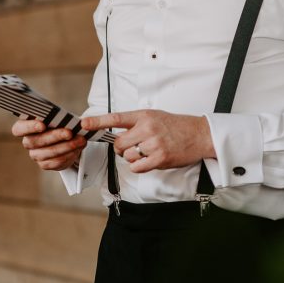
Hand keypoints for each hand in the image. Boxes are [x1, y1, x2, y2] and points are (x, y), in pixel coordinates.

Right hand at [11, 118, 86, 170]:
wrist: (68, 137)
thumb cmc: (59, 122)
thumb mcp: (57, 116)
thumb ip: (56, 116)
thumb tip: (64, 118)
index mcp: (25, 127)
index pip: (18, 129)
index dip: (29, 127)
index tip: (42, 125)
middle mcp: (28, 142)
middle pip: (35, 141)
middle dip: (54, 136)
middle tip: (69, 132)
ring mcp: (35, 155)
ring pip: (48, 153)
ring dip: (66, 146)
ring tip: (80, 140)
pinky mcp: (45, 164)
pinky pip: (56, 162)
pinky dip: (69, 154)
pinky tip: (78, 148)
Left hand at [81, 109, 214, 172]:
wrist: (200, 135)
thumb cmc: (176, 126)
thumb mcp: (155, 116)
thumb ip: (136, 123)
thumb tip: (116, 134)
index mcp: (144, 116)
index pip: (116, 118)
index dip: (98, 121)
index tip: (84, 123)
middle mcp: (148, 128)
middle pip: (119, 143)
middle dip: (121, 148)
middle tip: (132, 146)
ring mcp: (154, 144)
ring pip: (127, 156)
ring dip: (132, 157)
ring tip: (147, 151)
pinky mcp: (160, 158)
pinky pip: (137, 167)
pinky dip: (139, 166)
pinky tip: (149, 160)